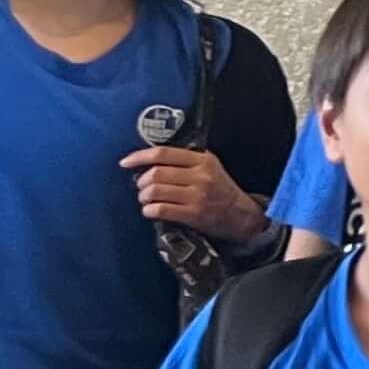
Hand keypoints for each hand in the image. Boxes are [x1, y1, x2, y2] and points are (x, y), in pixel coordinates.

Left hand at [119, 141, 265, 242]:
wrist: (243, 215)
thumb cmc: (222, 191)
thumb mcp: (210, 168)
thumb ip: (186, 161)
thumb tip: (150, 163)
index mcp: (203, 160)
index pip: (163, 153)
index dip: (139, 156)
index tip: (125, 163)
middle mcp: (201, 175)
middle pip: (156, 173)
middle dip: (142, 182)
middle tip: (142, 188)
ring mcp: (198, 195)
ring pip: (156, 191)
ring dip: (144, 197)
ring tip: (147, 200)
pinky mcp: (195, 213)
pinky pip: (161, 209)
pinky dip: (150, 210)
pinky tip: (151, 211)